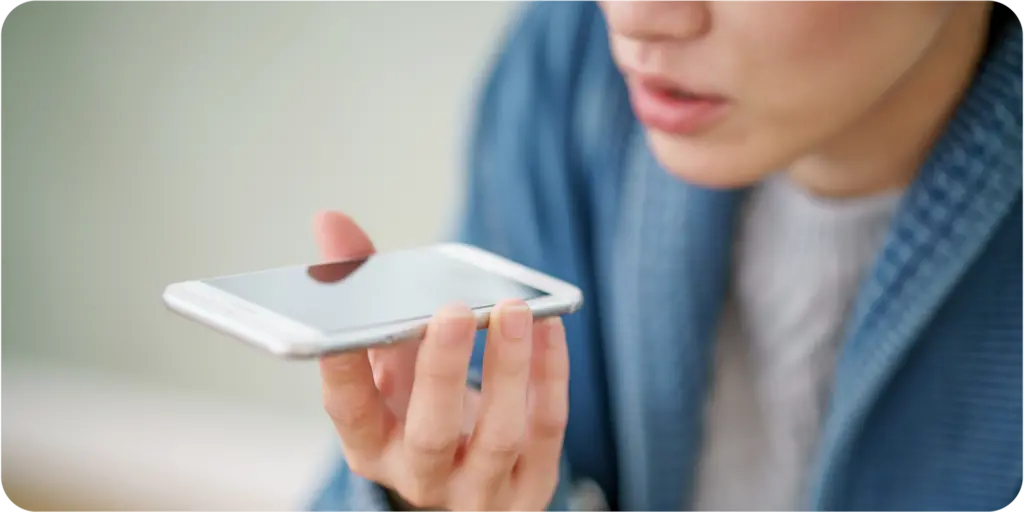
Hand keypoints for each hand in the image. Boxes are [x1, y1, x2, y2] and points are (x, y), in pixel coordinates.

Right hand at [315, 211, 569, 511]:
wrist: (472, 473)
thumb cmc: (423, 407)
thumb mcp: (390, 361)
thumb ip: (365, 296)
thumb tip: (332, 222)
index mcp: (372, 445)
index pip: (349, 412)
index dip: (342, 371)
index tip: (342, 326)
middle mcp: (421, 476)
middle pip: (428, 432)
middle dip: (440, 369)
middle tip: (451, 311)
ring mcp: (479, 488)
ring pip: (497, 435)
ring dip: (507, 368)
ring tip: (513, 310)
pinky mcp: (531, 487)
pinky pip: (546, 429)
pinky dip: (550, 374)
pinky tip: (547, 326)